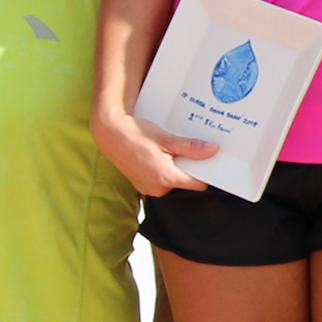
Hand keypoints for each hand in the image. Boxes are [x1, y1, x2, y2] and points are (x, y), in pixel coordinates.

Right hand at [92, 105, 217, 198]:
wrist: (110, 133)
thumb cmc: (135, 134)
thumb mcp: (167, 139)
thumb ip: (191, 147)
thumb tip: (212, 150)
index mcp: (166, 178)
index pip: (197, 184)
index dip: (205, 173)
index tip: (209, 161)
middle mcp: (157, 188)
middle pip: (185, 182)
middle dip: (188, 168)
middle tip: (186, 150)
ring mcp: (148, 188)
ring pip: (172, 181)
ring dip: (175, 168)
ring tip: (169, 151)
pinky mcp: (141, 185)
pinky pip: (160, 180)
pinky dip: (163, 170)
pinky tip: (158, 155)